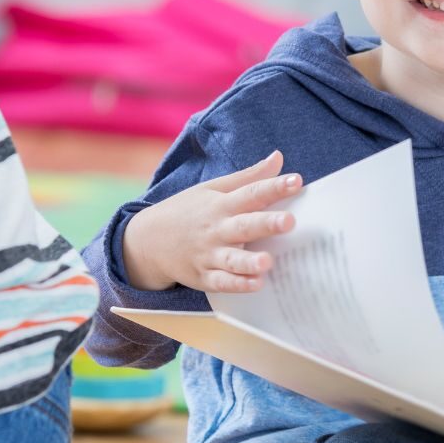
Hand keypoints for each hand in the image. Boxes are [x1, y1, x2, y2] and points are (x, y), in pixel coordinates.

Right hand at [122, 150, 302, 292]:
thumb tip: (279, 158)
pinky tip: (256, 284)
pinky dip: (237, 284)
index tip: (296, 181)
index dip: (274, 186)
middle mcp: (216, 229)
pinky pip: (222, 282)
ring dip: (249, 261)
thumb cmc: (189, 211)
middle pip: (244, 225)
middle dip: (266, 223)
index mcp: (221, 204)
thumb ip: (249, 177)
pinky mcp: (203, 277)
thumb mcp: (214, 189)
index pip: (251, 193)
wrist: (147, 241)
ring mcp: (208, 254)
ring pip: (232, 259)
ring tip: (268, 262)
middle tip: (289, 221)